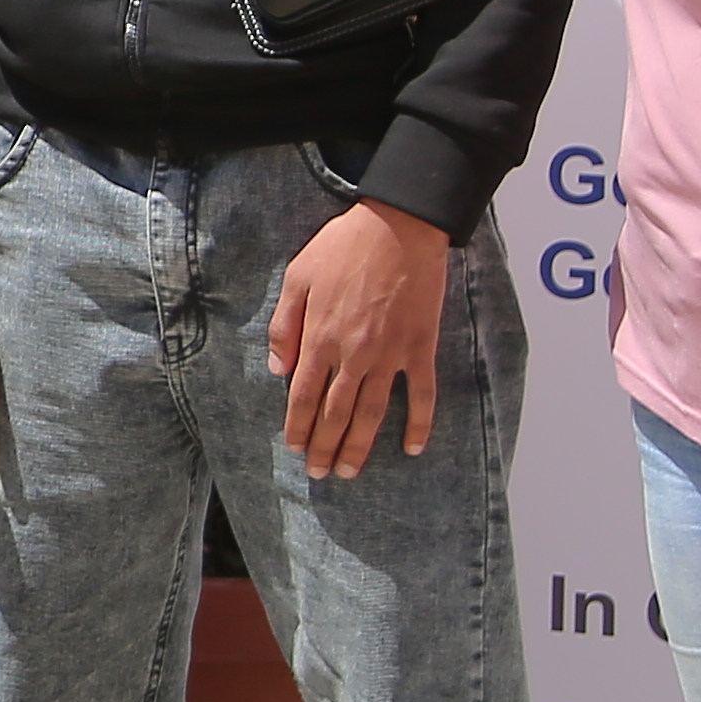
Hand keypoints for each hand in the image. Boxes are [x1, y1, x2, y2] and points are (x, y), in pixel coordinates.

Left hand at [269, 197, 454, 477]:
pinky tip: (412, 448)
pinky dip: (419, 423)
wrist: (398, 227)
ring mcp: (390, 354)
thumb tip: (277, 370)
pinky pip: (422, 394)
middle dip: (325, 447)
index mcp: (320, 337)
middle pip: (336, 413)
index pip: (305, 395)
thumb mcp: (297, 278)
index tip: (296, 448)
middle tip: (320, 474)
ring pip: (372, 413)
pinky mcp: (420, 347)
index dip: (299, 425)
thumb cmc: (343, 248)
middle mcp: (354, 354)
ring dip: (360, 446)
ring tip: (351, 472)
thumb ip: (284, 326)